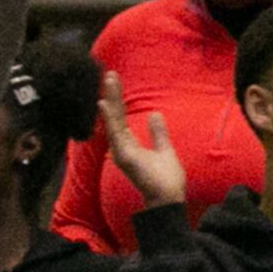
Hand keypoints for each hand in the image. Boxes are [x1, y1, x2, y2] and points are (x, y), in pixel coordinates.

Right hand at [96, 72, 186, 210]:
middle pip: (114, 117)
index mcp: (128, 146)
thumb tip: (154, 115)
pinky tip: (104, 104)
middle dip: (112, 95)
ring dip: (110, 100)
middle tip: (109, 74)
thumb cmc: (166, 179)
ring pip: (113, 121)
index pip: (120, 119)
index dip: (118, 101)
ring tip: (108, 81)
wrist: (168, 197)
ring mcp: (120, 152)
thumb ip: (158, 133)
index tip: (115, 83)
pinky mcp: (123, 156)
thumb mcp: (164, 149)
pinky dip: (109, 118)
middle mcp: (120, 148)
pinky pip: (115, 133)